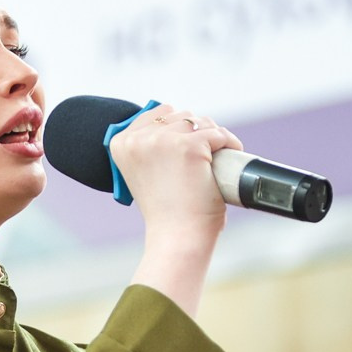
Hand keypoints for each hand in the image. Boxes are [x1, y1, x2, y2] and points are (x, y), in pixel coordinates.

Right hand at [120, 104, 244, 316]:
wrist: (176, 237)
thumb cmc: (165, 212)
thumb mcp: (145, 173)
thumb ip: (148, 147)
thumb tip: (170, 119)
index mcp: (121, 143)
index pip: (158, 113)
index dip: (178, 128)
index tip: (187, 147)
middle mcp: (138, 139)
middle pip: (181, 115)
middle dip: (197, 133)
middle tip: (203, 159)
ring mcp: (164, 141)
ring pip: (201, 122)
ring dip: (214, 137)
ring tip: (215, 160)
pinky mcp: (190, 147)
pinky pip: (219, 134)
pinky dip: (229, 144)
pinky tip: (229, 159)